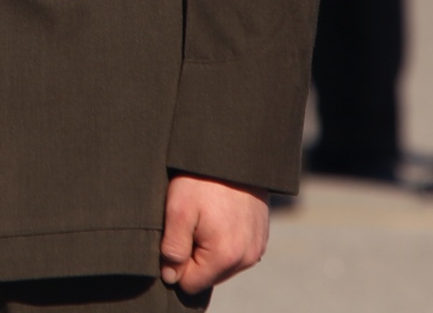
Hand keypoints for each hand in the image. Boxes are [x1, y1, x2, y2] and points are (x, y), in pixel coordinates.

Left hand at [160, 174, 268, 293]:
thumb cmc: (202, 178)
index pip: (191, 283)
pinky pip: (235, 250)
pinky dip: (223, 237)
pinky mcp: (261, 235)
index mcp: (225, 256)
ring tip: (205, 212)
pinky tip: (219, 212)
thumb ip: (173, 249)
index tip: (178, 231)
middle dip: (194, 252)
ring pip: (221, 263)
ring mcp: (257, 247)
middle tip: (192, 218)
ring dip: (208, 245)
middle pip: (207, 274)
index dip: (177, 260)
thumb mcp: (178, 210)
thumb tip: (171, 277)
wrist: (234, 149)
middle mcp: (247, 258)